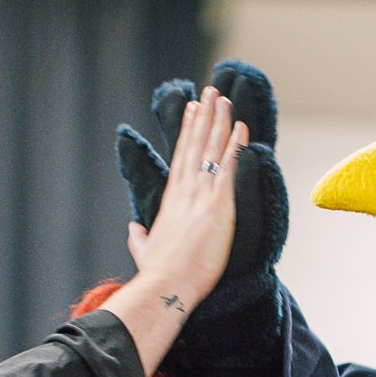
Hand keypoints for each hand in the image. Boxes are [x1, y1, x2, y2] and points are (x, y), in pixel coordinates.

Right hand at [124, 87, 243, 310]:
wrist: (167, 284)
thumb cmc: (157, 273)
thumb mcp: (143, 250)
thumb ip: (138, 237)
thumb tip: (132, 229)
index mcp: (171, 199)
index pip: (181, 156)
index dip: (188, 131)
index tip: (193, 110)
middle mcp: (185, 190)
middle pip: (196, 144)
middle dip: (204, 115)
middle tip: (211, 91)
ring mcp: (201, 195)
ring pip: (212, 149)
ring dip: (220, 121)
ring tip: (225, 99)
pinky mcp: (218, 205)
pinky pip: (229, 168)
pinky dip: (236, 146)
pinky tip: (243, 127)